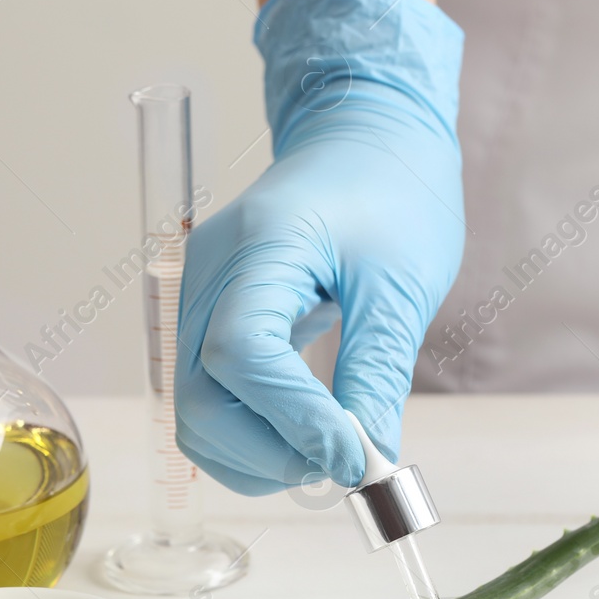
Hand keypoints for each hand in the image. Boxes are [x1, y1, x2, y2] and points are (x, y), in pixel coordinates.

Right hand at [176, 0, 463, 493]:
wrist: (368, 134)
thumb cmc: (393, 191)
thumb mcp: (402, 284)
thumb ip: (376, 373)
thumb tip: (366, 461)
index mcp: (260, 245)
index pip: (242, 354)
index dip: (295, 421)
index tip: (356, 458)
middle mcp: (206, 273)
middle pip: (201, 398)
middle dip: (270, 453)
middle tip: (346, 465)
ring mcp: (198, 295)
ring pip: (196, 410)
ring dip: (258, 453)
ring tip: (331, 449)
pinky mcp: (208, 315)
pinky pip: (208, 395)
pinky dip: (252, 432)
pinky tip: (306, 426)